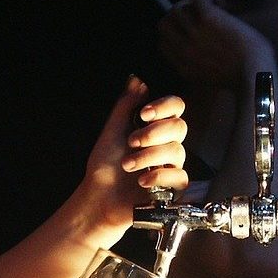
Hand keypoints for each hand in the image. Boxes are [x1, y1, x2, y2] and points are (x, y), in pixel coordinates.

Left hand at [77, 77, 187, 243]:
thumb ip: (125, 106)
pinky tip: (142, 181)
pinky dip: (159, 176)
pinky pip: (179, 176)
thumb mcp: (111, 131)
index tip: (144, 113)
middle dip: (153, 133)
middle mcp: (166, 144)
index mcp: (154, 128)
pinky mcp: (173, 187)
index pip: (175, 107)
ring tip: (127, 165)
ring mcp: (171, 165)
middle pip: (179, 127)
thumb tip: (137, 80)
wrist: (99, 197)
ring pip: (177, 151)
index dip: (164, 106)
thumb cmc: (104, 167)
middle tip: (131, 142)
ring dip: (148, 156)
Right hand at [157, 0, 274, 86]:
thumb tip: (200, 46)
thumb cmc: (245, 76)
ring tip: (215, 10)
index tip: (189, 29)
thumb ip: (201, 68)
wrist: (256, 74)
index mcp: (184, 67)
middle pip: (164, 23)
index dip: (174, 32)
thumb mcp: (215, 80)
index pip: (163, 44)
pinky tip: (223, 4)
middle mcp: (185, 49)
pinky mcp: (208, 18)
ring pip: (177, 7)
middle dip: (178, 16)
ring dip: (194, 4)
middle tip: (197, 14)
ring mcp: (194, 33)